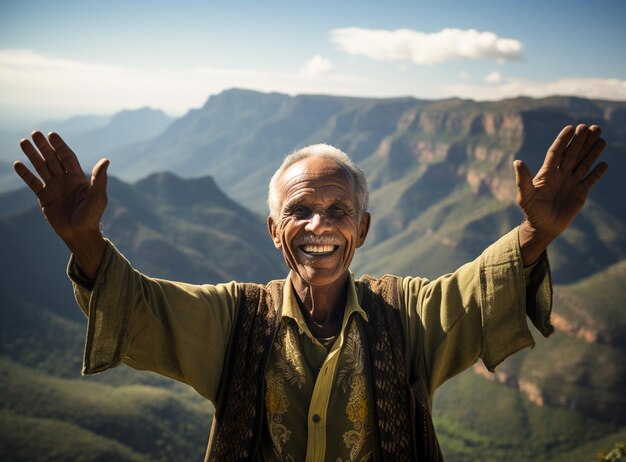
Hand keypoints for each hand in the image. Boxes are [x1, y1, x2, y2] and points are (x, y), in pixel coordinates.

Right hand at [14, 131, 108, 277]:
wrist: (79, 234)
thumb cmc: (92, 216)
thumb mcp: (98, 197)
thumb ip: (99, 179)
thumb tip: (106, 160)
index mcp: (78, 178)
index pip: (67, 157)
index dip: (60, 146)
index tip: (52, 134)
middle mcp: (65, 180)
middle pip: (53, 159)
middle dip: (44, 146)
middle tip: (35, 133)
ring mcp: (54, 188)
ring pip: (41, 168)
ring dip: (33, 155)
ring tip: (24, 142)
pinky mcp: (44, 198)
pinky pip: (33, 183)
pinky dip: (25, 174)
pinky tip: (18, 164)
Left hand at [514, 124, 607, 264]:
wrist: (544, 226)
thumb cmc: (532, 211)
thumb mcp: (525, 196)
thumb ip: (523, 180)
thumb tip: (517, 162)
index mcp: (547, 173)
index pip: (556, 152)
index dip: (563, 140)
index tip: (571, 128)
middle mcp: (560, 174)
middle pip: (573, 154)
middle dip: (582, 141)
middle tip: (592, 127)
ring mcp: (571, 182)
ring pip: (584, 163)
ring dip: (592, 151)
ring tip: (601, 138)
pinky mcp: (581, 192)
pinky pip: (591, 179)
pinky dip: (597, 172)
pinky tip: (603, 163)